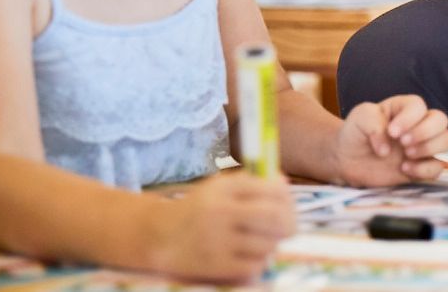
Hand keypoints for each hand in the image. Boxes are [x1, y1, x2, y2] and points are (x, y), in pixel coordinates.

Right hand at [148, 171, 294, 283]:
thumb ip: (252, 182)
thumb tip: (284, 183)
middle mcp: (220, 212)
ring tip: (265, 240)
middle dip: (289, 223)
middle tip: (290, 228)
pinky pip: (254, 265)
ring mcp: (216, 241)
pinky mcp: (214, 266)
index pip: (272, 191)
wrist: (157, 236)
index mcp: (223, 188)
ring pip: (267, 243)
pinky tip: (252, 255)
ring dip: (273, 243)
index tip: (289, 205)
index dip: (288, 198)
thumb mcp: (220, 187)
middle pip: (274, 217)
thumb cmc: (198, 209)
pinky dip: (259, 261)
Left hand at [336, 95, 447, 185]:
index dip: (409, 119)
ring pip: (447, 140)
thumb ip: (373, 123)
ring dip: (429, 148)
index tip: (391, 132)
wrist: (347, 160)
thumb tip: (387, 148)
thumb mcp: (359, 117)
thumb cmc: (356, 133)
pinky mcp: (421, 167)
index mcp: (405, 108)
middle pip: (441, 120)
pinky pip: (438, 167)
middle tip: (403, 143)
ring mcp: (422, 146)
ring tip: (406, 155)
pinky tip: (404, 169)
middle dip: (424, 132)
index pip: (419, 106)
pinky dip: (425, 169)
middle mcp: (418, 125)